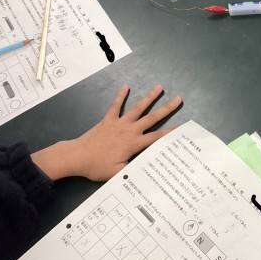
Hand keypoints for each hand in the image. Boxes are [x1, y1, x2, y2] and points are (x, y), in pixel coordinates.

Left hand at [31, 84, 181, 180]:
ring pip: (138, 108)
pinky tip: (125, 86)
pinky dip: (120, 96)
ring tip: (159, 87)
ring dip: (149, 97)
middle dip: (166, 108)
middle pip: (152, 117)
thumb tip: (149, 168)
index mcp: (134, 143)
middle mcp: (130, 130)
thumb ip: (134, 169)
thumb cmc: (98, 167)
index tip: (184, 127)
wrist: (77, 156)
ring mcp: (119, 122)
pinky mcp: (108, 119)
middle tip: (178, 98)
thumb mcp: (118, 173)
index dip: (171, 132)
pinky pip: (115, 105)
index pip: (157, 137)